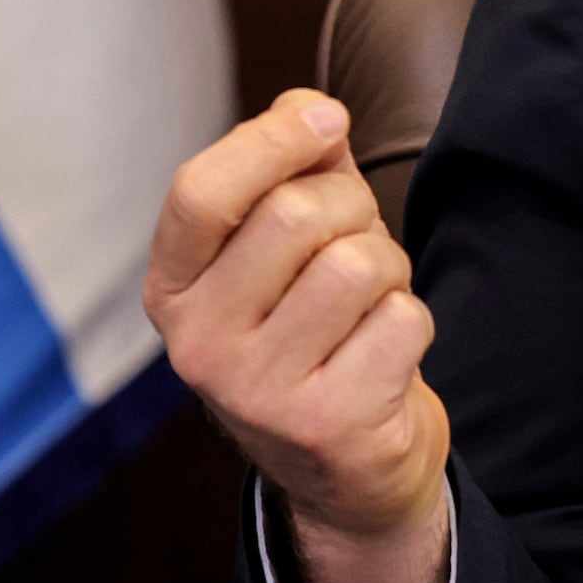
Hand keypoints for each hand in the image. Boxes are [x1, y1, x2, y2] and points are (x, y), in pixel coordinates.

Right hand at [146, 91, 451, 582]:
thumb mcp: (282, 246)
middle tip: (356, 241)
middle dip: (352, 207)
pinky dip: (412, 321)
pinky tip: (383, 352)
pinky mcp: (326, 426)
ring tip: (369, 301)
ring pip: (357, 265)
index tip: (328, 121)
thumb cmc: (313, 325)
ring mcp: (257, 394)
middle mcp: (198, 346)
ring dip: (388, 267)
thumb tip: (314, 112)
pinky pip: (403, 320)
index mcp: (171, 289)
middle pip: (294, 215)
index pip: (199, 192)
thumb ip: (292, 165)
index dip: (270, 140)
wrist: (346, 470)